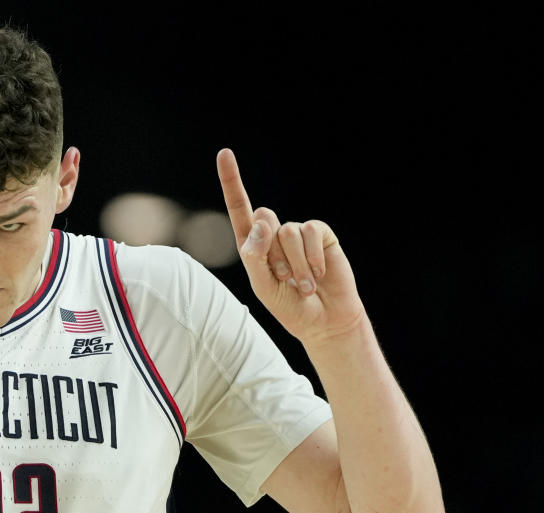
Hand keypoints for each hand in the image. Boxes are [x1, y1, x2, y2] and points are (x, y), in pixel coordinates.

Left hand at [216, 148, 366, 345]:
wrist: (325, 320)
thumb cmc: (289, 306)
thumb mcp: (263, 286)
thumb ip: (255, 255)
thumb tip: (262, 221)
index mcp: (253, 245)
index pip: (239, 209)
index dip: (232, 181)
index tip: (225, 153)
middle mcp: (274, 234)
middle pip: (264, 217)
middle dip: (273, 253)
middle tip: (285, 279)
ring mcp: (298, 233)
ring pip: (287, 230)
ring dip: (294, 263)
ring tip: (302, 284)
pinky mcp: (321, 235)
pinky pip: (311, 231)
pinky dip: (312, 257)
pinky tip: (317, 274)